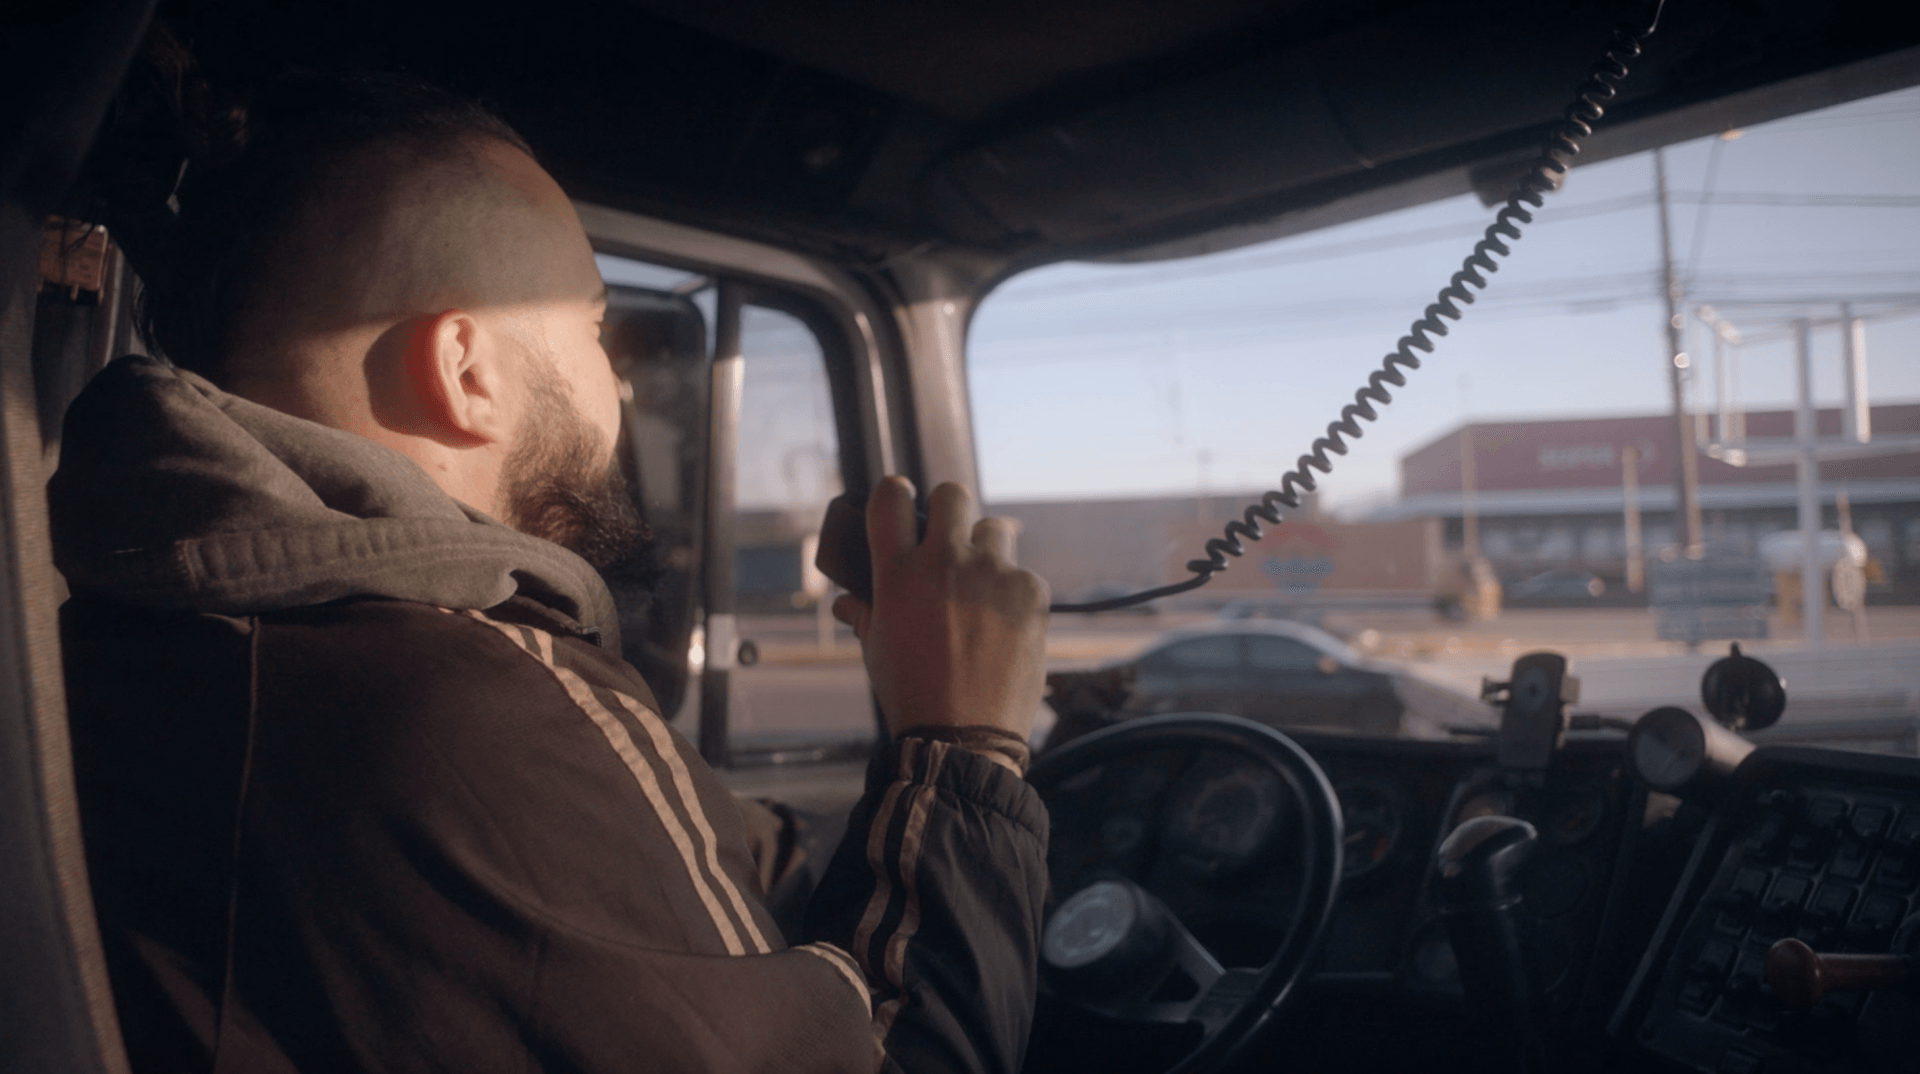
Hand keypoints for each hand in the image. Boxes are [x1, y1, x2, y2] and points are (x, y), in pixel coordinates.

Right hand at [831, 477, 1048, 741]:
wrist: (963, 738)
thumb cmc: (913, 695)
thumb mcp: (876, 650)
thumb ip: (865, 613)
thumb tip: (847, 600)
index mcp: (898, 572)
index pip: (892, 495)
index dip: (897, 494)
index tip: (904, 506)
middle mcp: (945, 563)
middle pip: (953, 494)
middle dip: (951, 511)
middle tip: (951, 540)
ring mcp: (991, 575)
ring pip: (996, 530)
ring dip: (989, 552)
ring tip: (984, 590)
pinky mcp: (1030, 593)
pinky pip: (1024, 575)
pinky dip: (1016, 595)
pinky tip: (1007, 626)